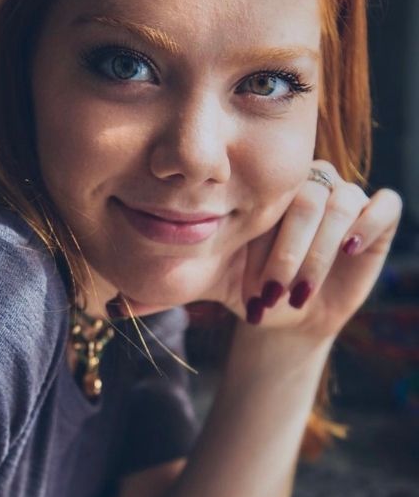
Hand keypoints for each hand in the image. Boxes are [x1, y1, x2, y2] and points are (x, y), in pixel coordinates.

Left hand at [107, 160, 402, 343]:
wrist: (285, 311)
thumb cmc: (244, 286)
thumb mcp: (204, 281)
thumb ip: (163, 285)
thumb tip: (115, 305)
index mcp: (266, 188)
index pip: (275, 187)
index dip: (269, 236)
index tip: (255, 287)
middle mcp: (305, 184)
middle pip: (311, 195)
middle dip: (294, 250)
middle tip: (275, 293)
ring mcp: (342, 198)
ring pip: (344, 204)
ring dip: (322, 253)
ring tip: (302, 290)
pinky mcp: (375, 219)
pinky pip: (383, 207)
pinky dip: (368, 228)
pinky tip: (351, 252)